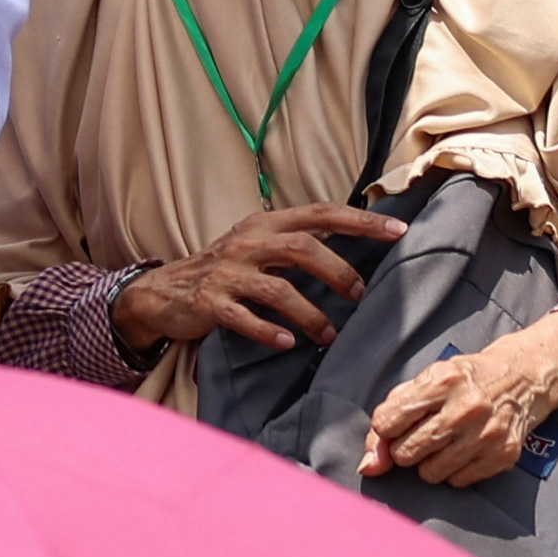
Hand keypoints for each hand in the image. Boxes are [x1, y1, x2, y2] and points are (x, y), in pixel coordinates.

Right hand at [103, 205, 403, 358]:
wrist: (159, 293)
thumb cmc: (221, 272)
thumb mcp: (255, 247)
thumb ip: (295, 245)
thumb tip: (354, 251)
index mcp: (263, 225)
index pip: (320, 214)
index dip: (361, 221)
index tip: (398, 231)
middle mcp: (246, 243)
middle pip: (302, 249)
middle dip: (339, 272)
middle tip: (359, 295)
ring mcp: (226, 274)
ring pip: (278, 289)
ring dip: (310, 313)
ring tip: (328, 334)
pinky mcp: (209, 303)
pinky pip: (243, 318)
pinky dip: (267, 331)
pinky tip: (286, 342)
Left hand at [363, 312, 557, 487]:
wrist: (525, 377)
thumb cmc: (464, 380)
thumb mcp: (423, 383)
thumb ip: (387, 418)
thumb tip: (368, 467)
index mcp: (442, 381)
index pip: (386, 424)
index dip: (387, 428)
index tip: (399, 422)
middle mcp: (467, 407)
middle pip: (405, 453)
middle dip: (405, 448)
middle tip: (424, 433)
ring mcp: (488, 433)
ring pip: (429, 473)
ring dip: (430, 462)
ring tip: (445, 441)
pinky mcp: (504, 454)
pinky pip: (457, 481)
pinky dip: (455, 470)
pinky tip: (466, 448)